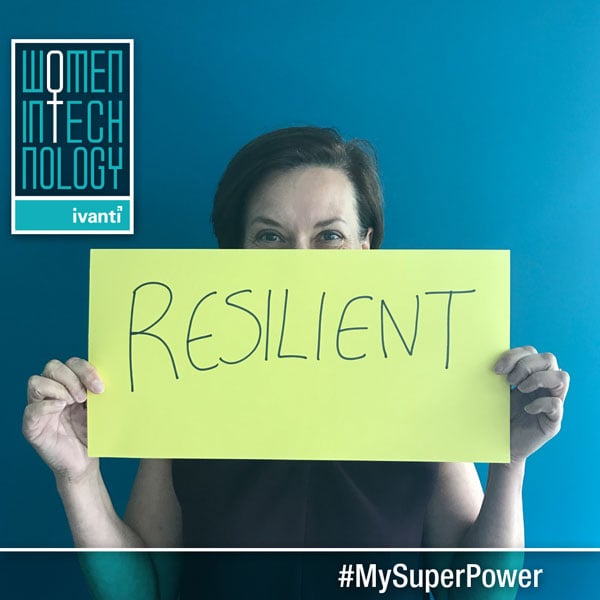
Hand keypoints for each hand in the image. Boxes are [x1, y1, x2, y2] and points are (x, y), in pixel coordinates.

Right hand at [23, 357, 103, 481]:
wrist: (85, 462)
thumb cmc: (93, 434)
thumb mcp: (100, 409)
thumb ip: (100, 392)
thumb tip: (110, 378)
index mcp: (70, 385)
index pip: (72, 363)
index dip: (85, 370)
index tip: (100, 387)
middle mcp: (53, 392)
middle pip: (52, 367)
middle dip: (72, 378)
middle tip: (85, 397)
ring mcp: (40, 408)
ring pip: (36, 382)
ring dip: (58, 389)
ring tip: (73, 404)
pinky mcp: (32, 426)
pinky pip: (31, 409)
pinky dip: (46, 406)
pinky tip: (61, 409)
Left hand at [495, 346, 568, 461]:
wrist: (497, 445)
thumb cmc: (494, 416)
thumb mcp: (493, 392)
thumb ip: (497, 376)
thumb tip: (485, 358)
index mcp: (529, 375)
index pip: (532, 352)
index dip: (516, 355)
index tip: (497, 369)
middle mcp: (543, 386)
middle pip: (549, 359)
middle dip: (526, 365)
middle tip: (510, 380)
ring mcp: (551, 402)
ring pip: (562, 377)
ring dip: (538, 379)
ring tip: (520, 390)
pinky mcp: (553, 421)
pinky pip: (557, 404)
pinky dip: (540, 403)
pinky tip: (526, 409)